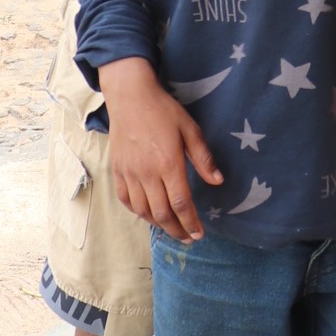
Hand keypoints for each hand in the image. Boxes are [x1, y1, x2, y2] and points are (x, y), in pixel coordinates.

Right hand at [100, 59, 222, 240]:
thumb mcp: (190, 129)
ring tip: (172, 229)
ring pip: (143, 211)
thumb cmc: (163, 110)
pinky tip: (148, 214)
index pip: (181, 204)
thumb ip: (203, 158)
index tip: (199, 234)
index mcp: (168, 164)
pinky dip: (138, 212)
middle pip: (162, 213)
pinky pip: (126, 200)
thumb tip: (218, 181)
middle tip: (188, 238)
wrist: (130, 96)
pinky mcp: (118, 170)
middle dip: (177, 230)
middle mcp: (147, 173)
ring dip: (159, 225)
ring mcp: (130, 173)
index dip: (191, 222)